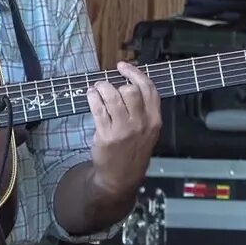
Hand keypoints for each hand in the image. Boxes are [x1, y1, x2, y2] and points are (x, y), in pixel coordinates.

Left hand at [87, 62, 161, 193]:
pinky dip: (93, 98)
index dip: (135, 73)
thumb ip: (143, 109)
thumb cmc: (134, 150)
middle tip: (107, 86)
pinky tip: (91, 96)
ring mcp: (124, 130)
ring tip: (97, 89)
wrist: (121, 178)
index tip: (123, 66)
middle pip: (130, 90)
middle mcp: (141, 123)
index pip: (148, 89)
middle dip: (116, 84)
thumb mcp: (149, 131)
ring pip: (112, 97)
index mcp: (154, 120)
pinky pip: (98, 109)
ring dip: (102, 88)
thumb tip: (127, 83)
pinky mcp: (107, 135)